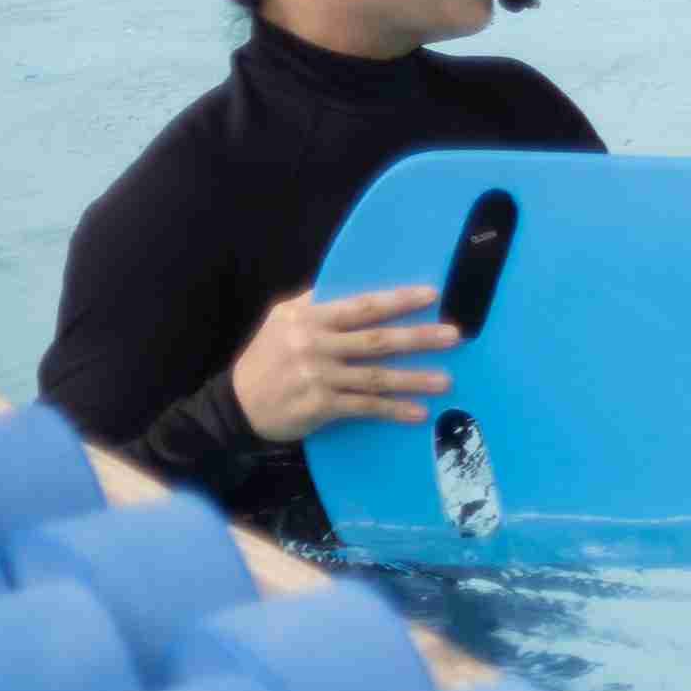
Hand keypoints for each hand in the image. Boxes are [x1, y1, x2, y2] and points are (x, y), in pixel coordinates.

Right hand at [232, 281, 456, 439]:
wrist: (236, 405)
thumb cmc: (267, 357)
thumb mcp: (282, 320)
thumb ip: (314, 301)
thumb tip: (347, 278)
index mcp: (308, 319)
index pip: (361, 306)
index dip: (397, 300)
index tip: (432, 295)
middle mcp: (314, 346)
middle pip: (375, 340)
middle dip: (417, 337)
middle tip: (454, 335)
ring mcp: (317, 377)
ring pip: (375, 377)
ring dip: (414, 379)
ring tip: (446, 381)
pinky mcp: (319, 406)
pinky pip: (364, 407)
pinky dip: (392, 409)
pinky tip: (417, 412)